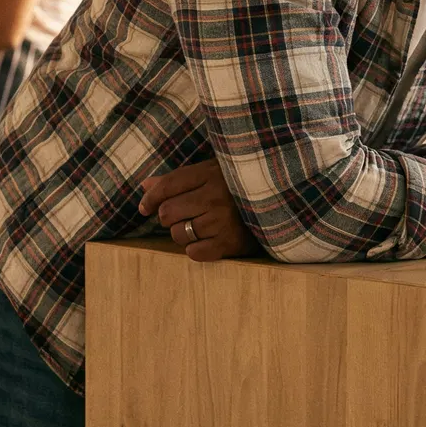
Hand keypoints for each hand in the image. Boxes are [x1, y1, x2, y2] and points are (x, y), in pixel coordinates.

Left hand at [138, 158, 258, 261]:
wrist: (281, 203)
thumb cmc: (239, 187)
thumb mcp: (212, 173)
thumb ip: (178, 179)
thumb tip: (145, 186)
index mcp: (211, 174)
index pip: (167, 186)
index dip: (150, 198)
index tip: (144, 208)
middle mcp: (216, 197)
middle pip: (168, 212)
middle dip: (169, 216)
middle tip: (184, 215)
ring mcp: (223, 221)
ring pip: (179, 234)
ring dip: (183, 233)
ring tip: (200, 226)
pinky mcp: (231, 243)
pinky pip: (194, 253)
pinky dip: (196, 249)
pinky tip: (208, 240)